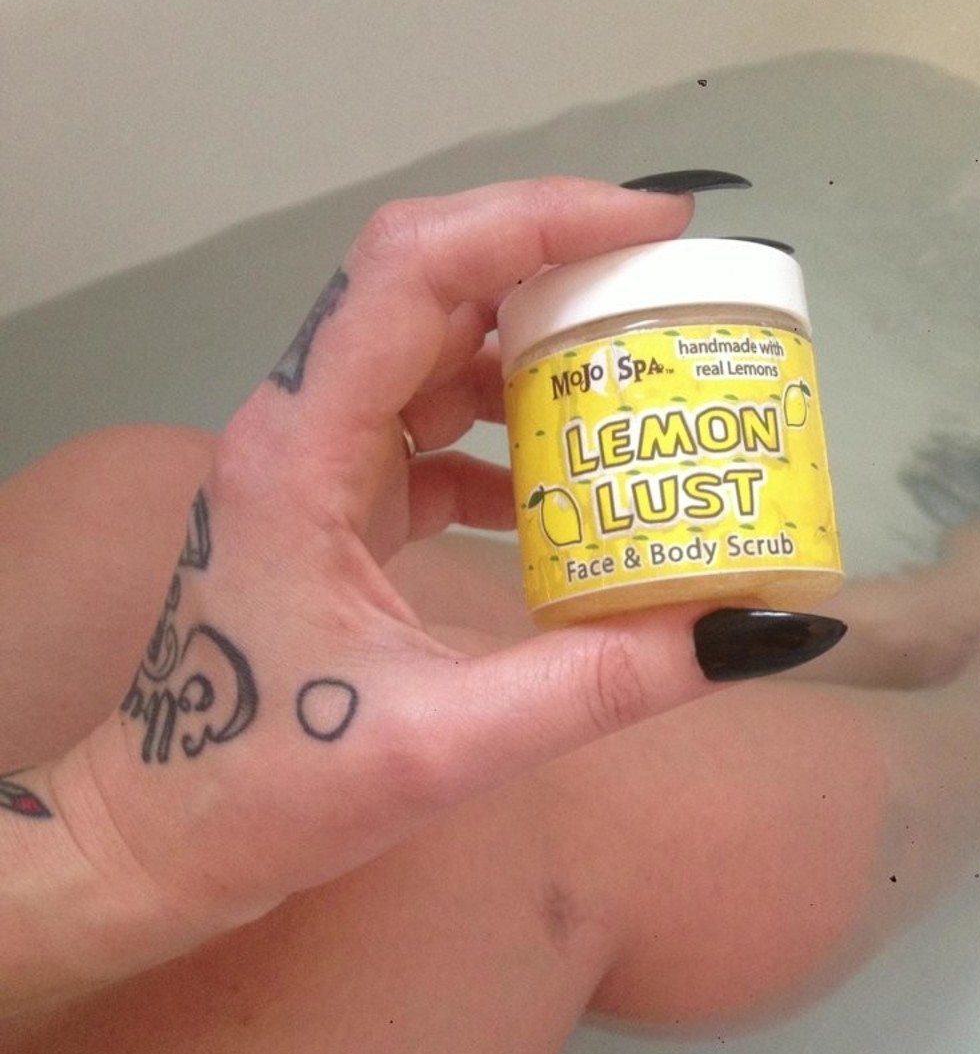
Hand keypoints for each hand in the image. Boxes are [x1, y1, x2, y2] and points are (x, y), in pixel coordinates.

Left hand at [23, 178, 837, 995]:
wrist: (159, 834)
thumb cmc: (265, 789)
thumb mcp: (443, 746)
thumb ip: (596, 686)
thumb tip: (746, 633)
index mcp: (301, 453)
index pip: (413, 271)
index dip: (536, 219)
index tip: (655, 224)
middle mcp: (298, 427)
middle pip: (424, 280)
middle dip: (549, 262)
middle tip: (667, 283)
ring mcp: (311, 459)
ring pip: (427, 345)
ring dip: (530, 344)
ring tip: (637, 368)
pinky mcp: (331, 499)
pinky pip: (426, 423)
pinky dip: (503, 429)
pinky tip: (565, 483)